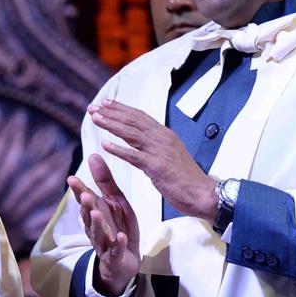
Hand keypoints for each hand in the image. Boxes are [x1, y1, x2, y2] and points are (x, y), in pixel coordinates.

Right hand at [68, 154, 140, 296]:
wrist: (124, 262)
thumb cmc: (117, 227)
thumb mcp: (115, 202)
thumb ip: (105, 181)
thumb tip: (93, 155)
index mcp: (96, 212)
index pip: (85, 200)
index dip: (79, 191)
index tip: (72, 179)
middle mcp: (96, 227)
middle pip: (89, 216)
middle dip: (86, 206)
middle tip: (85, 195)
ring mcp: (104, 243)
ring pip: (99, 233)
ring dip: (97, 224)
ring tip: (97, 214)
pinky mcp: (115, 256)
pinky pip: (116, 250)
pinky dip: (118, 245)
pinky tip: (120, 238)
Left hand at [89, 100, 218, 219]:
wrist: (203, 193)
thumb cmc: (185, 177)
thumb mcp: (169, 154)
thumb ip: (155, 145)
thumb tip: (140, 139)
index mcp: (165, 134)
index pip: (139, 116)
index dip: (121, 109)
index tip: (104, 103)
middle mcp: (162, 138)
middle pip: (132, 121)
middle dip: (111, 113)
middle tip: (93, 107)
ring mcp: (160, 151)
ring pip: (131, 133)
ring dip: (111, 124)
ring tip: (95, 118)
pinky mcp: (157, 166)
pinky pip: (134, 156)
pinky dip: (119, 149)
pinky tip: (104, 145)